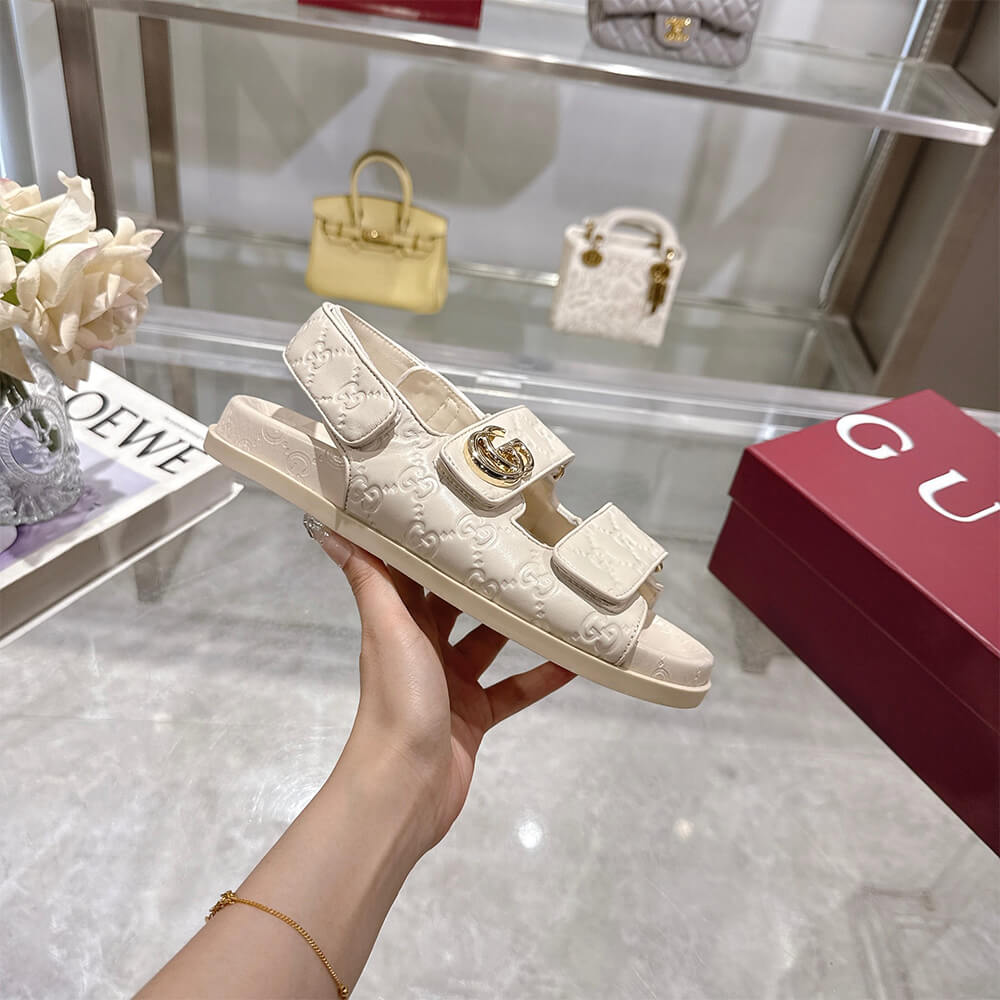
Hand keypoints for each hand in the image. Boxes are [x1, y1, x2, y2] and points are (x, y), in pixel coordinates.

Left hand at [307, 518, 574, 851]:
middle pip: (460, 605)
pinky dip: (541, 677)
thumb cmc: (396, 698)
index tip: (470, 507)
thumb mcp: (388, 629)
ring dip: (521, 625)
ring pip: (493, 644)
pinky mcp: (477, 716)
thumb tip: (328, 526)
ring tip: (558, 594)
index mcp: (400, 623)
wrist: (405, 787)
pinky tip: (574, 660)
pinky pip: (514, 689)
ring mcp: (452, 683)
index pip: (419, 573)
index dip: (438, 542)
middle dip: (488, 580)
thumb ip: (369, 579)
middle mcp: (424, 647)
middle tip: (529, 544)